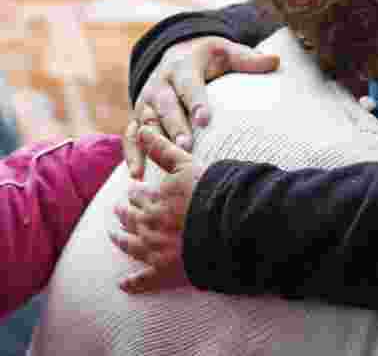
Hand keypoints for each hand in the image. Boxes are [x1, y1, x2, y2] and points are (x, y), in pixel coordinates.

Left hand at [110, 126, 206, 293]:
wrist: (228, 227)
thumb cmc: (211, 194)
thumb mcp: (186, 165)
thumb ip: (163, 148)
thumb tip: (142, 127)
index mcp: (154, 201)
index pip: (139, 196)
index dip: (136, 192)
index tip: (133, 190)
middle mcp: (149, 226)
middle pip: (131, 219)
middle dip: (124, 213)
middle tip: (119, 210)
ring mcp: (155, 251)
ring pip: (130, 246)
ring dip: (121, 240)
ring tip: (115, 236)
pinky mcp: (163, 273)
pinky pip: (142, 280)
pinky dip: (132, 282)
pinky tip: (123, 284)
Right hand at [126, 36, 278, 178]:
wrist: (177, 54)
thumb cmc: (210, 58)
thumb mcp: (227, 52)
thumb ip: (249, 59)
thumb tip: (275, 60)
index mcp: (183, 67)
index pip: (189, 85)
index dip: (196, 102)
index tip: (205, 120)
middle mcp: (160, 83)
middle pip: (166, 106)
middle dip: (175, 126)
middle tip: (187, 146)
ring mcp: (146, 101)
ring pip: (146, 122)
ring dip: (152, 143)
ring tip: (161, 163)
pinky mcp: (137, 116)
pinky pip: (131, 135)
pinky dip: (132, 154)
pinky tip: (137, 174)